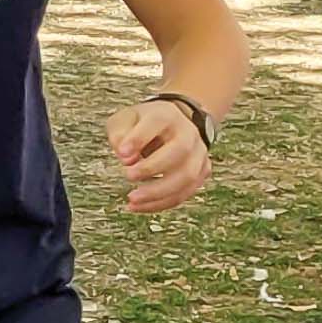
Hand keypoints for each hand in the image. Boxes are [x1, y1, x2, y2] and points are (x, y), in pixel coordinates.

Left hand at [106, 100, 209, 214]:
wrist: (173, 125)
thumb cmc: (142, 125)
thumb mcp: (124, 120)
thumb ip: (119, 134)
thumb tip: (126, 158)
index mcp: (166, 115)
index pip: (156, 123)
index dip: (138, 139)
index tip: (121, 154)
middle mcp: (188, 133)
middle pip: (179, 150)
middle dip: (152, 167)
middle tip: (128, 176)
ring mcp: (199, 153)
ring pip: (187, 176)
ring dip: (158, 192)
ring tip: (132, 200)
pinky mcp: (201, 171)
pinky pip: (185, 192)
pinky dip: (162, 203)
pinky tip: (140, 206)